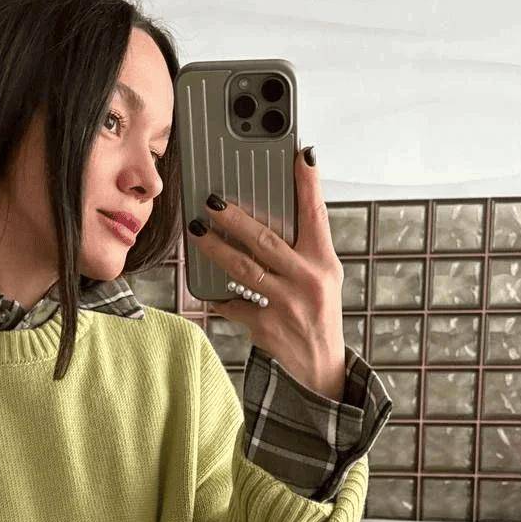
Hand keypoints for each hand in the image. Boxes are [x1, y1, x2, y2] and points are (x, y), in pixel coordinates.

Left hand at [188, 146, 346, 400]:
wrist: (319, 367)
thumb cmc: (317, 313)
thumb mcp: (323, 276)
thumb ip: (304, 246)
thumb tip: (278, 209)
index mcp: (323, 262)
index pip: (316, 215)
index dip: (307, 184)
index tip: (298, 154)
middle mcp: (307, 280)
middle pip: (266, 241)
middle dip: (235, 218)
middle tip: (210, 201)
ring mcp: (286, 304)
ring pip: (243, 270)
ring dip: (216, 249)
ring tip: (197, 233)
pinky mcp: (265, 327)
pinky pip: (233, 304)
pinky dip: (217, 296)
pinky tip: (204, 287)